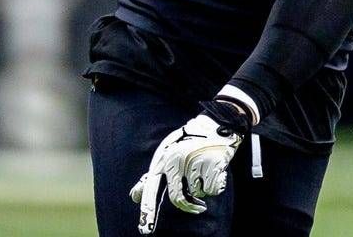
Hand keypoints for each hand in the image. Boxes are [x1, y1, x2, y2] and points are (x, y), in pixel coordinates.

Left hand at [129, 113, 241, 234]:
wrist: (218, 126)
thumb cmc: (189, 143)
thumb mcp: (167, 155)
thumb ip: (152, 177)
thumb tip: (134, 197)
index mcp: (163, 158)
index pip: (152, 187)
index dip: (148, 209)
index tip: (145, 229)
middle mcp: (175, 161)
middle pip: (177, 198)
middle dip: (188, 206)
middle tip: (198, 208)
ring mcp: (193, 163)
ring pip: (196, 193)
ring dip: (202, 188)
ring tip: (204, 172)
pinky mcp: (211, 166)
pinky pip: (211, 189)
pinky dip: (215, 184)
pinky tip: (215, 169)